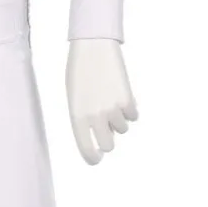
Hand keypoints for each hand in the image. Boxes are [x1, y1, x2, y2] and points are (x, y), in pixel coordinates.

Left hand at [65, 38, 137, 164]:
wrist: (93, 47)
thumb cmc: (79, 71)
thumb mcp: (74, 97)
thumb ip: (83, 118)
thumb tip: (99, 135)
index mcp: (77, 117)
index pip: (87, 149)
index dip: (93, 158)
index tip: (96, 159)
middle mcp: (95, 117)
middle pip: (109, 145)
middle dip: (108, 139)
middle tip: (106, 127)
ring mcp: (113, 109)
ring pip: (122, 129)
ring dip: (118, 119)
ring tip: (109, 99)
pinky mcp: (128, 100)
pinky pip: (133, 116)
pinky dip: (129, 109)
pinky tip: (120, 94)